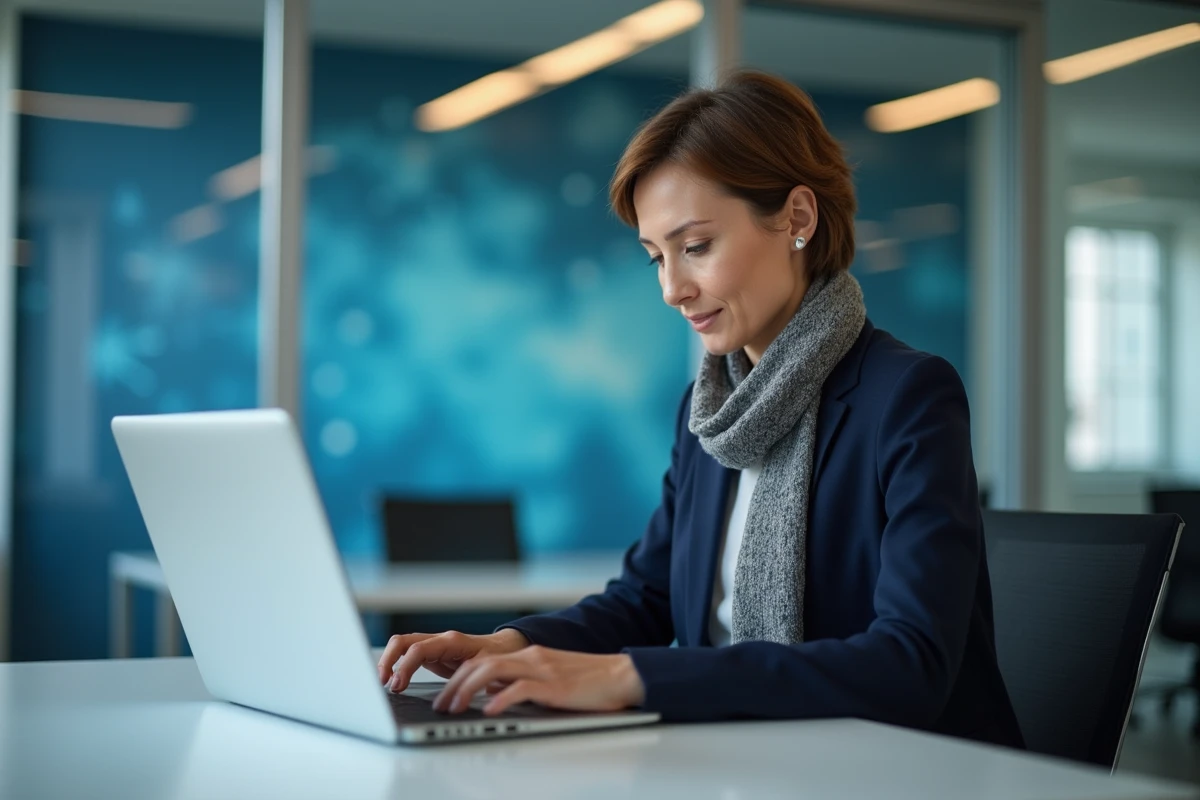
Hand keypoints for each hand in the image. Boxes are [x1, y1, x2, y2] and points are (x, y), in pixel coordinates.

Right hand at [379, 629, 529, 691]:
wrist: (504, 649)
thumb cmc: (499, 657)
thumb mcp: (488, 668)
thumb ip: (472, 677)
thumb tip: (459, 695)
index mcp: (452, 641)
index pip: (419, 649)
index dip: (405, 667)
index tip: (397, 685)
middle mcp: (439, 640)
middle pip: (403, 641)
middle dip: (388, 660)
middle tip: (382, 683)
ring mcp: (434, 646)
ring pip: (402, 646)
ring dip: (388, 662)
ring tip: (383, 684)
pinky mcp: (431, 654)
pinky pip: (407, 655)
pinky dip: (397, 666)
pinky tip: (393, 682)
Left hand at [432, 645, 645, 715]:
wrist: (622, 675)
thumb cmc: (590, 681)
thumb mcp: (549, 678)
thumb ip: (522, 681)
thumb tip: (494, 693)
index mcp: (529, 655)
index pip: (483, 660)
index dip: (458, 677)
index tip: (445, 695)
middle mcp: (531, 658)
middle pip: (480, 663)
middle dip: (454, 684)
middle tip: (441, 705)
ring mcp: (542, 669)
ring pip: (492, 670)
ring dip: (467, 690)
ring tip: (455, 708)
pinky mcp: (554, 685)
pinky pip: (520, 688)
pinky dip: (500, 698)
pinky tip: (489, 711)